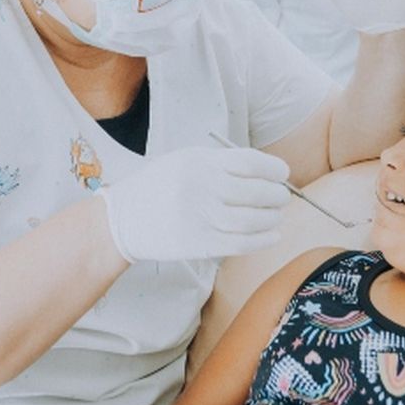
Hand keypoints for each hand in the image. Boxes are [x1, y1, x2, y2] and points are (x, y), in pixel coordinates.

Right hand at [97, 146, 290, 262]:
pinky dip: (262, 240)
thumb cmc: (158, 187)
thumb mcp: (184, 161)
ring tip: (276, 217)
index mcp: (200, 162)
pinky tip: (272, 236)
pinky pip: (240, 243)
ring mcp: (200, 217)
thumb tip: (265, 173)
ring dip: (272, 219)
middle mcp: (202, 188)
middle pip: (256, 193)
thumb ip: (222, 164)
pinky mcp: (199, 243)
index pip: (251, 163)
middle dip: (277, 196)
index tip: (282, 174)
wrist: (122, 220)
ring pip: (252, 220)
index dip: (274, 170)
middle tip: (282, 198)